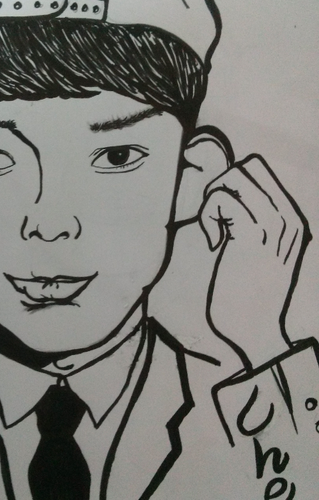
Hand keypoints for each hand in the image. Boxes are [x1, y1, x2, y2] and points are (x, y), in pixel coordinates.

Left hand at [200, 155, 309, 369]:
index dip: (232, 181)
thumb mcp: (261, 252)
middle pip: (246, 167)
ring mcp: (273, 225)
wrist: (254, 332)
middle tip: (216, 218)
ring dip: (212, 202)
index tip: (224, 212)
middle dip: (221, 185)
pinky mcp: (252, 236)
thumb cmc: (249, 295)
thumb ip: (253, 221)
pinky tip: (212, 242)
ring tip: (215, 231)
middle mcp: (288, 218)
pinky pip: (221, 199)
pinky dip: (208, 216)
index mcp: (292, 220)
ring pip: (232, 178)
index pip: (260, 169)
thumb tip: (225, 190)